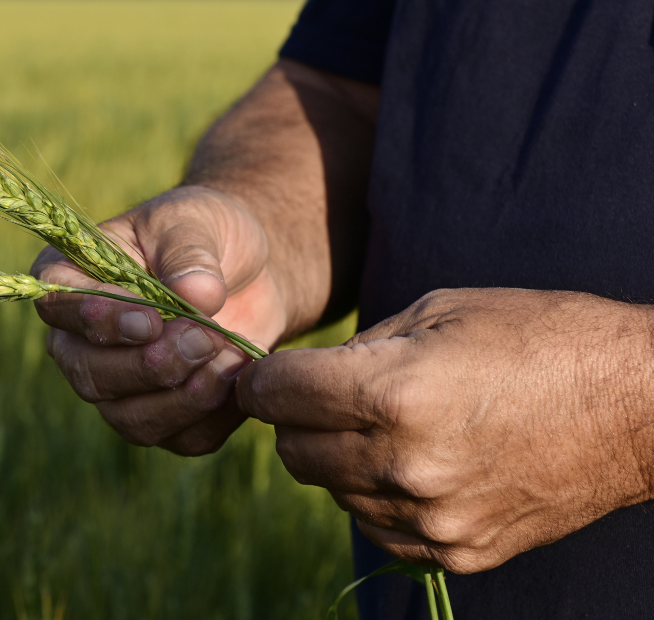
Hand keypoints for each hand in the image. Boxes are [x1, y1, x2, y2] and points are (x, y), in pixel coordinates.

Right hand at [31, 185, 286, 454]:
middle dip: (150, 366)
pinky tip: (242, 379)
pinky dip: (216, 416)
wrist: (248, 270)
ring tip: (230, 359)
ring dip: (183, 399)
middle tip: (205, 338)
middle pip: (90, 375)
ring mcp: (119, 386)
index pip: (60, 308)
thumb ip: (190, 255)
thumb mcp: (197, 222)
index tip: (150, 321)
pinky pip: (181, 438)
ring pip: (131, 419)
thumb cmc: (205, 233)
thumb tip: (196, 296)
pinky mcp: (164, 416)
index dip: (100, 322)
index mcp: (71, 279)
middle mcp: (81, 341)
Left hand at [237, 288, 653, 572]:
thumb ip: (361, 347)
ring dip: (338, 459)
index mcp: (395, 393)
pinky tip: (411, 463)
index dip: (260, 381)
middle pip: (294, 451)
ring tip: (384, 426)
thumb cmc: (539, 338)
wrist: (637, 406)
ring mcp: (432, 516)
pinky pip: (378, 528)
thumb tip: (308, 379)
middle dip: (293, 420)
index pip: (277, 395)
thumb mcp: (441, 310)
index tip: (262, 377)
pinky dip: (376, 496)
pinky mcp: (458, 550)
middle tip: (320, 398)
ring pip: (333, 492)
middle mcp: (404, 464)